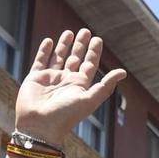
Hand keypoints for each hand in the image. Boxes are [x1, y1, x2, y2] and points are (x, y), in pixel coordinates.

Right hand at [11, 29, 126, 140]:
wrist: (40, 126)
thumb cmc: (66, 115)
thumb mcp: (89, 99)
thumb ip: (106, 86)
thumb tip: (123, 72)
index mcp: (80, 86)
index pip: (89, 65)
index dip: (94, 52)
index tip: (98, 39)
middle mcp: (66, 81)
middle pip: (75, 59)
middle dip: (80, 45)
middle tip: (86, 31)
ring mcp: (50, 79)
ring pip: (58, 58)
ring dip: (64, 46)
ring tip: (69, 32)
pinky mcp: (35, 78)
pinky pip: (40, 61)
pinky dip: (44, 51)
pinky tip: (49, 41)